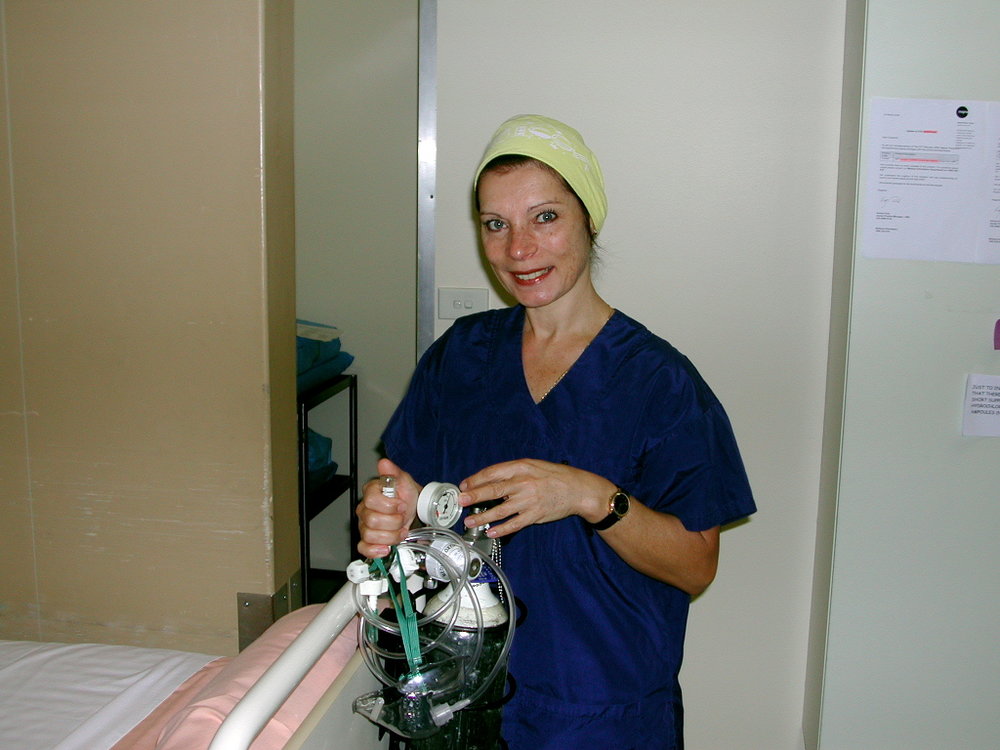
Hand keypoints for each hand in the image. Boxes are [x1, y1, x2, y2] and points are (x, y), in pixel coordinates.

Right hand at [356, 458, 420, 557]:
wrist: (414, 509)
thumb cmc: (406, 495)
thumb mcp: (404, 481)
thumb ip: (393, 473)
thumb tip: (384, 464)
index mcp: (371, 493)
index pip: (371, 500)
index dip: (389, 505)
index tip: (401, 505)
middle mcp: (365, 510)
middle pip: (372, 521)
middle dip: (393, 522)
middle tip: (402, 518)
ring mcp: (365, 526)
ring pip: (370, 536)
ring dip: (391, 536)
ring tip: (400, 530)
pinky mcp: (368, 540)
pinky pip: (364, 548)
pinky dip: (375, 550)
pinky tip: (386, 548)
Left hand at [458, 459, 613, 537]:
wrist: (578, 489)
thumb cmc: (554, 476)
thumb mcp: (533, 466)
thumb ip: (512, 472)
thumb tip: (488, 481)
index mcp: (521, 467)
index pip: (493, 472)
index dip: (476, 479)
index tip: (464, 485)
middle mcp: (523, 483)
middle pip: (493, 490)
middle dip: (474, 496)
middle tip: (460, 501)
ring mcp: (529, 500)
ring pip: (500, 511)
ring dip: (483, 517)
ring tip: (470, 521)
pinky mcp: (535, 515)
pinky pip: (514, 524)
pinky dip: (501, 529)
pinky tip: (491, 532)